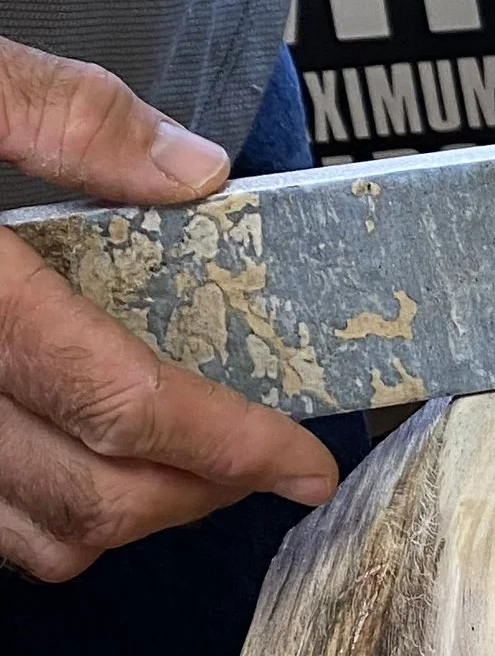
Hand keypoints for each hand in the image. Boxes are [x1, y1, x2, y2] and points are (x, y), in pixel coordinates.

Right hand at [0, 40, 338, 581]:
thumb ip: (64, 116)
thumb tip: (196, 171)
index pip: (123, 405)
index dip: (232, 447)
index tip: (304, 460)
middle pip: (86, 499)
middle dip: (195, 496)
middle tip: (257, 461)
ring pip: (24, 539)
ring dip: (120, 520)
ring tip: (180, 464)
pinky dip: (31, 517)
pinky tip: (64, 454)